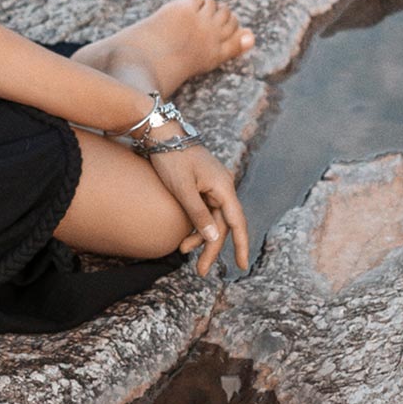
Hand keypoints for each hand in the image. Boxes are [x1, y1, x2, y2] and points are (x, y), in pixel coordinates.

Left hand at [146, 143, 248, 276]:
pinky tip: (185, 235)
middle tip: (201, 271)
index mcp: (223, 187)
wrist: (161, 132)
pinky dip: (197, 224)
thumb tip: (214, 239)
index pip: (237, 222)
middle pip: (223, 224)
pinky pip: (205, 210)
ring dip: (201, 236)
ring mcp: (213, 186)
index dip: (241, 245)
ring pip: (213, 219)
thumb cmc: (171, 158)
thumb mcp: (182, 189)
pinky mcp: (203, 185)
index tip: (241, 266)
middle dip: (211, 248)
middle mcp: (223, 187)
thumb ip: (198, 214)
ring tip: (182, 250)